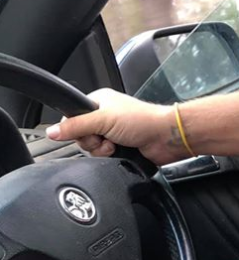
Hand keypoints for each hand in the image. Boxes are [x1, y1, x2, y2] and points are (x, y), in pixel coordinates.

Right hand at [46, 88, 192, 165]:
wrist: (165, 138)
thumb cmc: (142, 121)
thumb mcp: (103, 120)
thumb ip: (77, 126)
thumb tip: (52, 131)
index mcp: (98, 102)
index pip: (72, 117)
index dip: (75, 129)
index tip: (87, 132)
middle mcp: (103, 117)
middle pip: (80, 136)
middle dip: (92, 142)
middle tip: (105, 137)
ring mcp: (111, 133)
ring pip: (91, 149)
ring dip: (102, 151)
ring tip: (115, 145)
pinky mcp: (119, 148)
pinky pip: (103, 157)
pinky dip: (110, 157)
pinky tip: (120, 152)